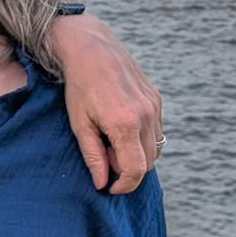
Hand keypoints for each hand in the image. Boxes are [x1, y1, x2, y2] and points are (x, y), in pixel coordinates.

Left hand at [55, 13, 162, 193]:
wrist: (91, 49)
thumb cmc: (80, 87)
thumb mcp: (79, 125)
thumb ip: (93, 157)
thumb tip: (102, 183)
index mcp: (125, 124)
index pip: (136, 170)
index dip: (125, 185)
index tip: (111, 187)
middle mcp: (146, 115)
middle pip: (149, 161)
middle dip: (128, 168)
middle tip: (105, 156)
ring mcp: (154, 105)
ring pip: (155, 147)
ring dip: (137, 154)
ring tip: (111, 140)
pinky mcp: (156, 98)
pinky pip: (156, 130)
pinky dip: (142, 138)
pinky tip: (120, 127)